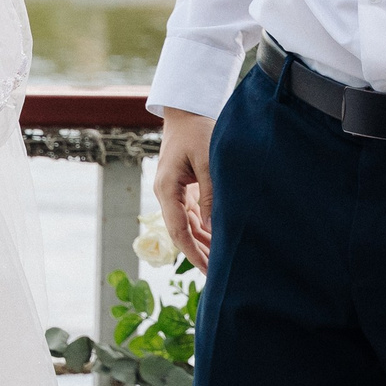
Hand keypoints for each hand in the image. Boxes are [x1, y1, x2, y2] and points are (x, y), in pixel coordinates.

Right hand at [153, 108, 214, 269]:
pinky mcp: (183, 187)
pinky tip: (216, 241)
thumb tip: (214, 228)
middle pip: (181, 231)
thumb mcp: (206, 162)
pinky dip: (203, 228)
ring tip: (219, 263)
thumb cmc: (197, 131)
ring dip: (201, 242)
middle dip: (197, 253)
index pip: (177, 229)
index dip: (191, 252)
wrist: (186, 110)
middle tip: (216, 275)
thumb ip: (210, 195)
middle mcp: (166, 193)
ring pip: (187, 224)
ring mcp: (174, 190)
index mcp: (166, 188)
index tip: (206, 270)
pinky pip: (192, 213)